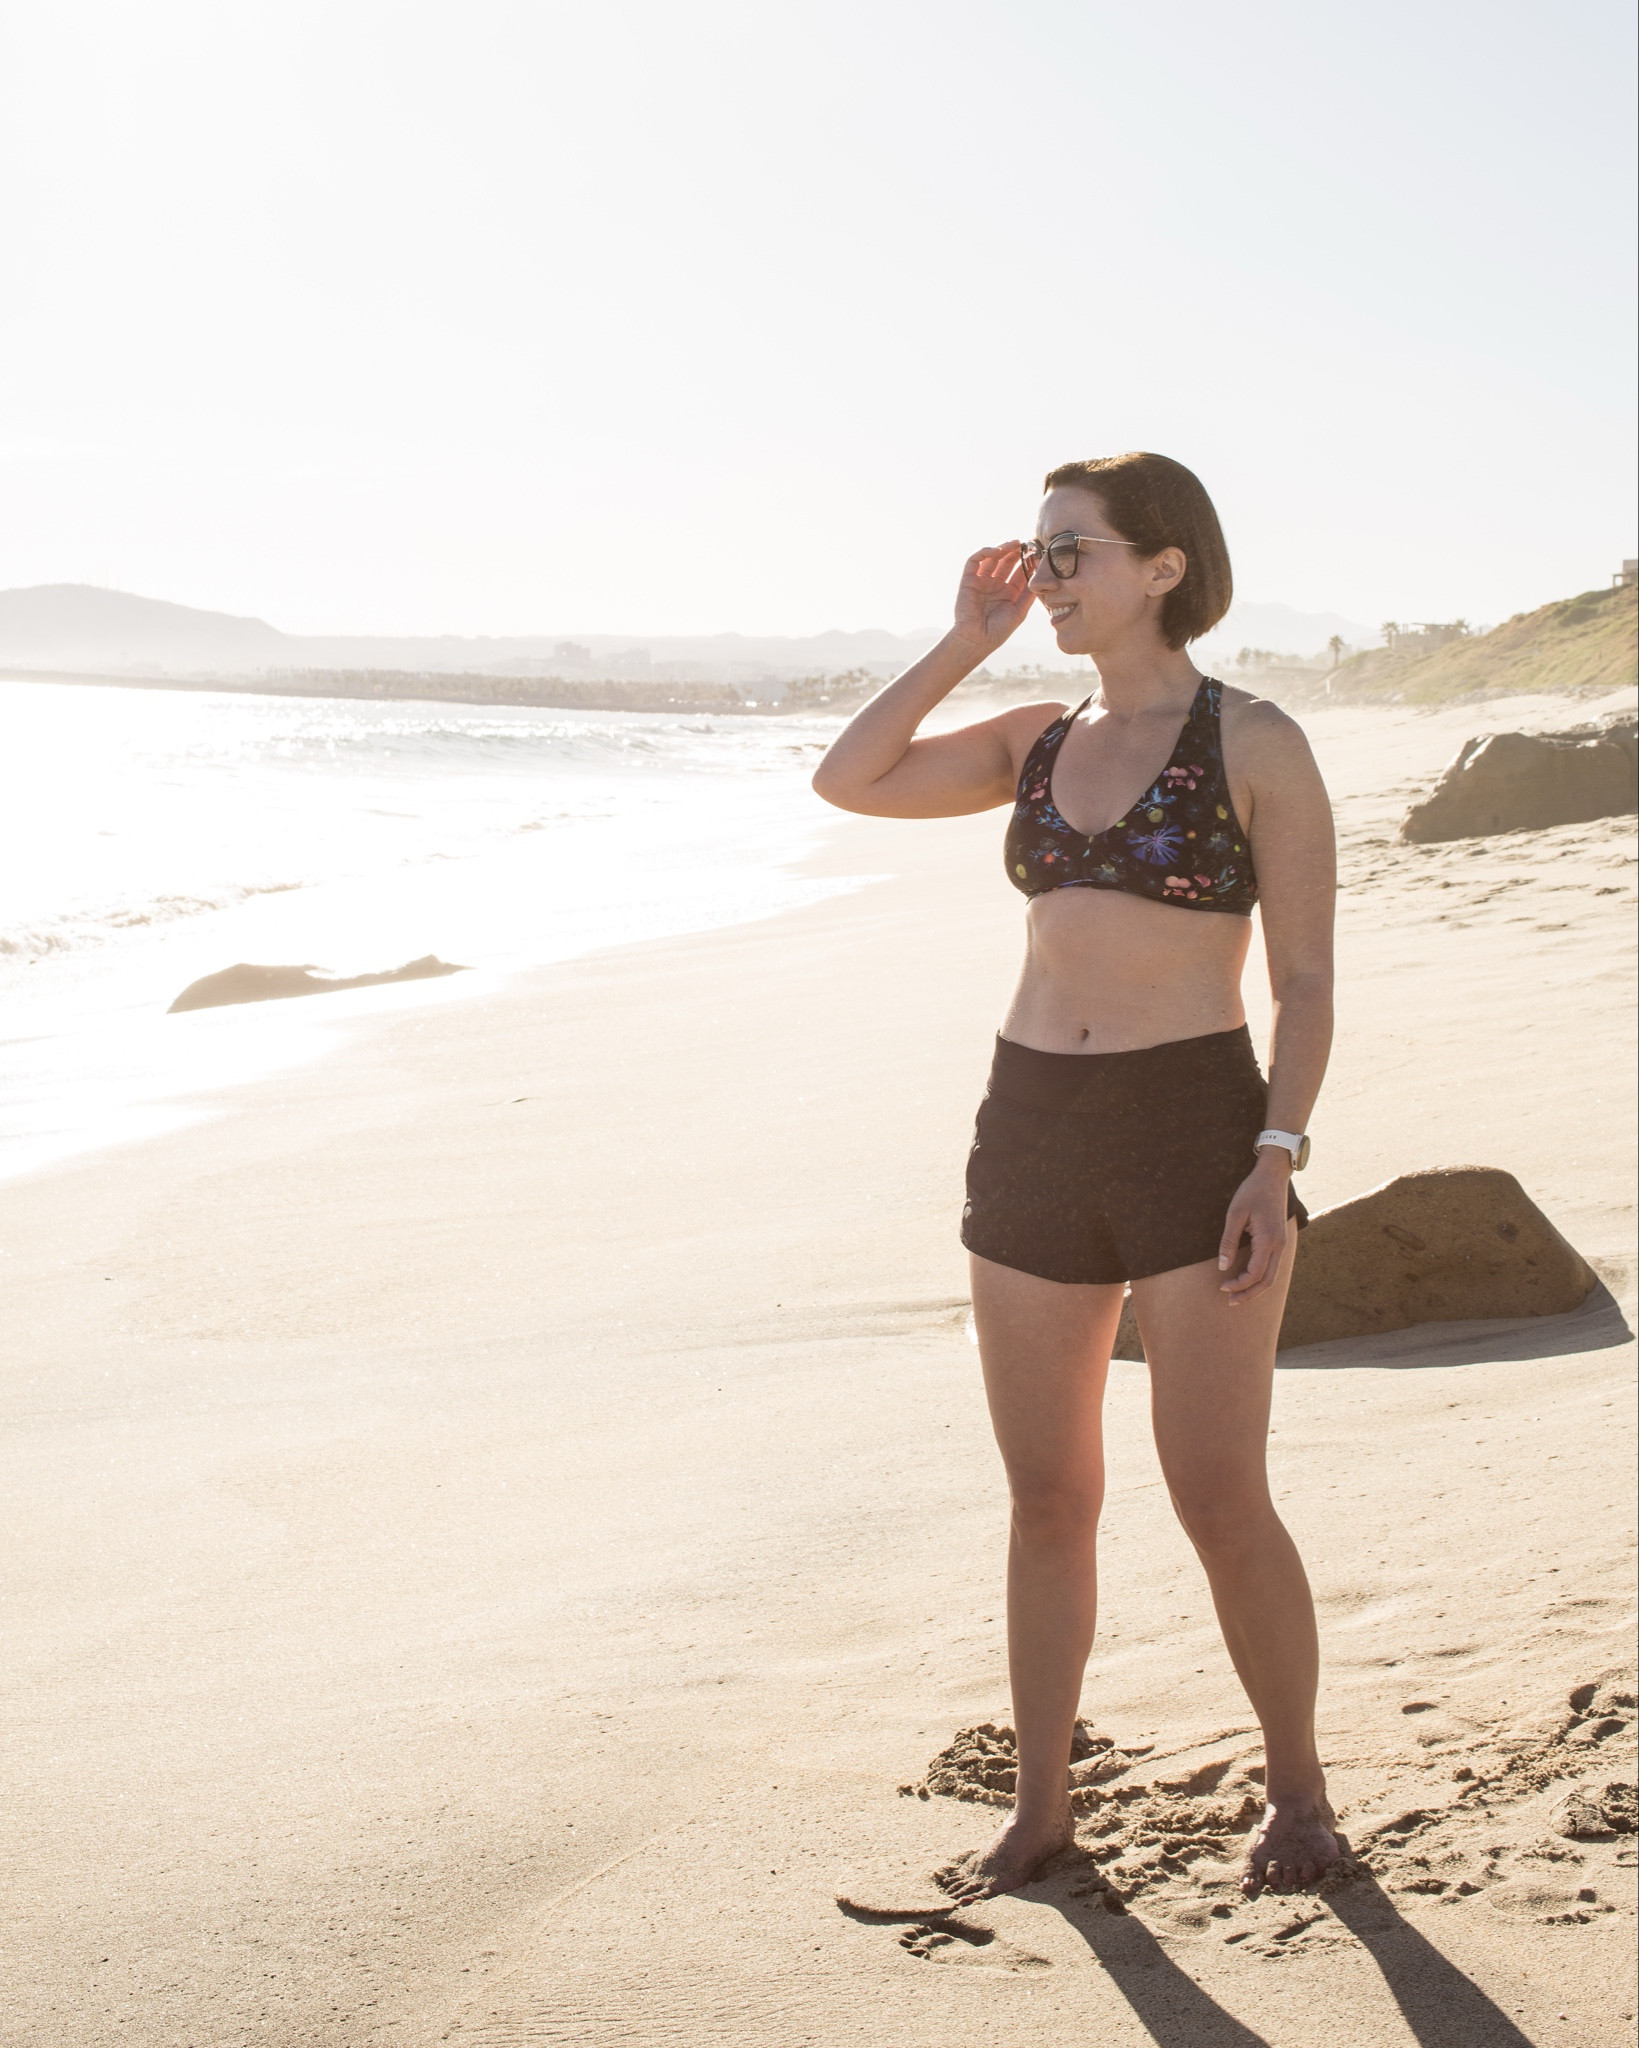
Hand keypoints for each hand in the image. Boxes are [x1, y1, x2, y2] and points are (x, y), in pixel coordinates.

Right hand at [951, 542, 1034, 654]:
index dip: (1028, 562)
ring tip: (1015, 543)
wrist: (976, 640)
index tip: (1038, 552)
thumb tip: (1041, 576)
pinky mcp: (968, 579)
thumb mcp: (1019, 611)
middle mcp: (994, 585)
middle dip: (1017, 552)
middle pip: (1006, 562)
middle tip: (1027, 543)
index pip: (1019, 571)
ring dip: (1003, 548)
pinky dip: (985, 552)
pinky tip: (998, 551)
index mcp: (1007, 593)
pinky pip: (974, 560)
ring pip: (992, 558)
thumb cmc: (998, 630)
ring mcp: (981, 581)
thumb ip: (1029, 594)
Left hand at [1217, 1157, 1292, 1306]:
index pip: (1255, 1273)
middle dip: (1248, 1294)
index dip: (1239, 1284)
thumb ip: (1228, 1241)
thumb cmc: (1252, 1192)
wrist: (1273, 1176)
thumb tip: (1222, 1266)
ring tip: (1237, 1295)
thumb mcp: (1235, 1214)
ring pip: (1272, 1276)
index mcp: (1268, 1240)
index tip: (1222, 1287)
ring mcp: (1282, 1244)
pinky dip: (1260, 1278)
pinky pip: (1272, 1266)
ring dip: (1255, 1288)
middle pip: (1267, 1281)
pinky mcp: (1279, 1241)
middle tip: (1230, 1301)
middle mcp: (1279, 1245)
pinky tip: (1247, 1280)